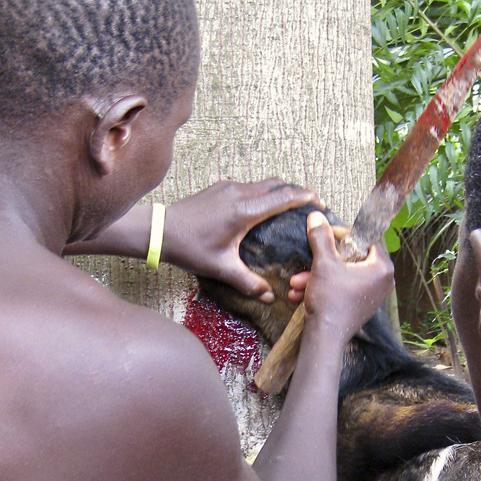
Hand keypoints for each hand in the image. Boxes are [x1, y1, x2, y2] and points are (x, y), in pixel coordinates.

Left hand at [163, 179, 323, 299]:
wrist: (160, 230)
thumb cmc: (190, 248)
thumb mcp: (221, 268)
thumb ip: (248, 282)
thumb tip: (268, 297)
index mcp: (244, 210)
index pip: (283, 197)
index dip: (305, 197)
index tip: (320, 203)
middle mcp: (239, 193)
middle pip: (277, 184)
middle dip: (296, 192)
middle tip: (309, 206)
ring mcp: (228, 187)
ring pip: (263, 183)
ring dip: (279, 191)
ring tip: (289, 208)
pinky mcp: (220, 188)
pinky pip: (249, 186)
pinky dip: (263, 193)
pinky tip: (262, 210)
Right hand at [301, 212, 393, 345]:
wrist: (325, 338)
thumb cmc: (330, 300)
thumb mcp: (323, 263)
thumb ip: (321, 237)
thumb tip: (316, 216)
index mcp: (382, 267)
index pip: (365, 239)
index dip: (342, 234)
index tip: (325, 234)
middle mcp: (383, 281)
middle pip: (350, 258)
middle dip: (322, 261)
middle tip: (308, 261)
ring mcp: (372, 295)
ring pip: (341, 275)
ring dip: (316, 276)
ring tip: (297, 283)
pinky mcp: (360, 305)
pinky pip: (341, 288)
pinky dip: (322, 288)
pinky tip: (301, 293)